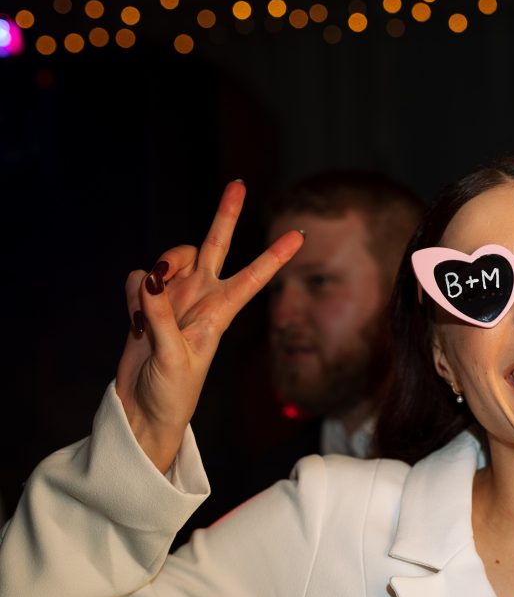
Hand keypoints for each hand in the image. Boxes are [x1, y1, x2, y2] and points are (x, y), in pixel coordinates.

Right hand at [115, 180, 303, 472]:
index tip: (300, 234)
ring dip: (158, 270)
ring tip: (149, 305)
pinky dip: (132, 293)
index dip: (275, 255)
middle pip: (214, 247)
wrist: (145, 410)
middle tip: (238, 185)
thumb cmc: (173, 393)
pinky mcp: (144, 306)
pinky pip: (136, 280)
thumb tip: (149, 278)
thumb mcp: (173, 358)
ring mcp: (173, 300)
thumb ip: (161, 316)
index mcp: (220, 312)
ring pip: (168, 260)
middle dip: (225, 216)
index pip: (254, 277)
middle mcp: (200, 299)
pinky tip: (134, 320)